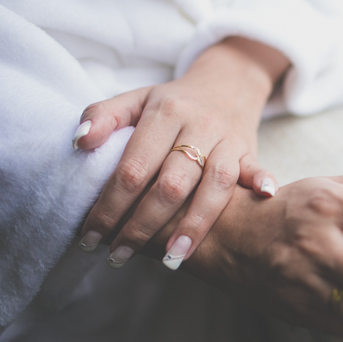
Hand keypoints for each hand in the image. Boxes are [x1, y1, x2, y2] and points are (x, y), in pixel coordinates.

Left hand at [75, 37, 289, 268]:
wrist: (226, 83)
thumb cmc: (173, 102)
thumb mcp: (135, 99)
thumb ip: (102, 116)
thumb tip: (80, 143)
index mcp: (165, 114)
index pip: (133, 168)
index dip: (110, 206)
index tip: (92, 236)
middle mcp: (198, 126)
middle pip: (171, 184)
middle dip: (144, 225)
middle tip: (120, 255)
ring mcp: (227, 140)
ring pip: (215, 184)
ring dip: (195, 224)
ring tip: (173, 258)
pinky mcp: (250, 150)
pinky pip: (256, 168)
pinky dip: (262, 181)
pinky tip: (262, 200)